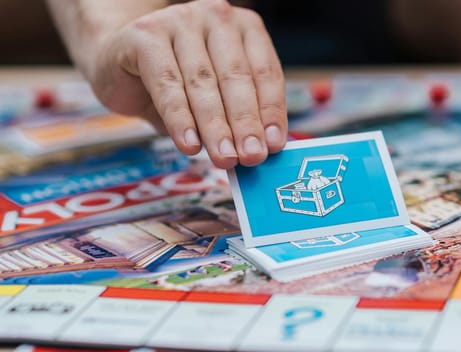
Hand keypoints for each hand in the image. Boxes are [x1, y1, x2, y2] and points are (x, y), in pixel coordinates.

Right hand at [86, 0, 286, 168]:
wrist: (117, 61)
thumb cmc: (175, 81)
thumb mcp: (216, 97)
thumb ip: (238, 117)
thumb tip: (260, 152)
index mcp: (244, 27)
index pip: (265, 72)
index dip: (271, 111)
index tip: (275, 145)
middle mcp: (215, 17)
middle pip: (236, 77)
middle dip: (245, 123)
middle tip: (252, 156)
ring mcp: (179, 21)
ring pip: (203, 83)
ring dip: (216, 126)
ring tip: (224, 157)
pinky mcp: (144, 35)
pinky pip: (167, 85)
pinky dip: (180, 119)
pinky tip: (190, 145)